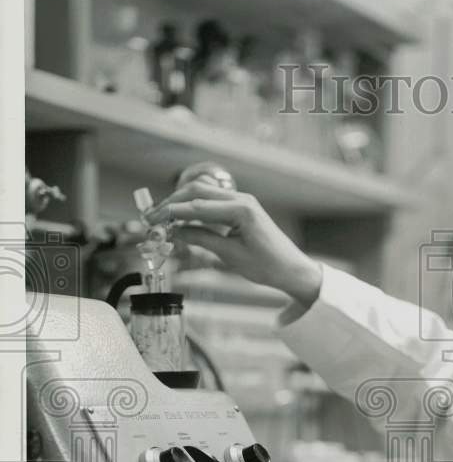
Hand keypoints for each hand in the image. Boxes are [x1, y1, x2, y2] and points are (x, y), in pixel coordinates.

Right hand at [144, 182, 322, 307]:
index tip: (152, 220)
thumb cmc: (268, 266)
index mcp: (241, 209)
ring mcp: (242, 202)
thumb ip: (202, 239)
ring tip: (163, 219)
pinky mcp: (241, 208)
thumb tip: (175, 232)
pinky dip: (194, 209)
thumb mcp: (231, 256)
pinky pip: (212, 203)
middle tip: (152, 217)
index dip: (171, 213)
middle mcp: (242, 199)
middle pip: (197, 192)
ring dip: (181, 204)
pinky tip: (182, 220)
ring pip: (203, 194)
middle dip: (172, 204)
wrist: (292, 269)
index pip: (197, 207)